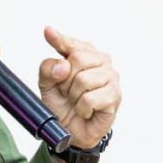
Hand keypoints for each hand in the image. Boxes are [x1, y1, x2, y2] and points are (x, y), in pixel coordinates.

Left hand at [37, 26, 120, 149]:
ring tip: (77, 102)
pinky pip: (89, 99)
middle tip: (68, 92)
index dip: (59, 39)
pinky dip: (82, 108)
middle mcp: (101, 61)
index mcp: (85, 54)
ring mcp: (111, 77)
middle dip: (65, 80)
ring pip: (83, 80)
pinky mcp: (115, 96)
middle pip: (77, 59)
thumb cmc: (63, 104)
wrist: (72, 130)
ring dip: (74, 97)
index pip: (71, 44)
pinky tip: (86, 111)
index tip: (48, 32)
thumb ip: (48, 70)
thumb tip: (62, 65)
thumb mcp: (47, 86)